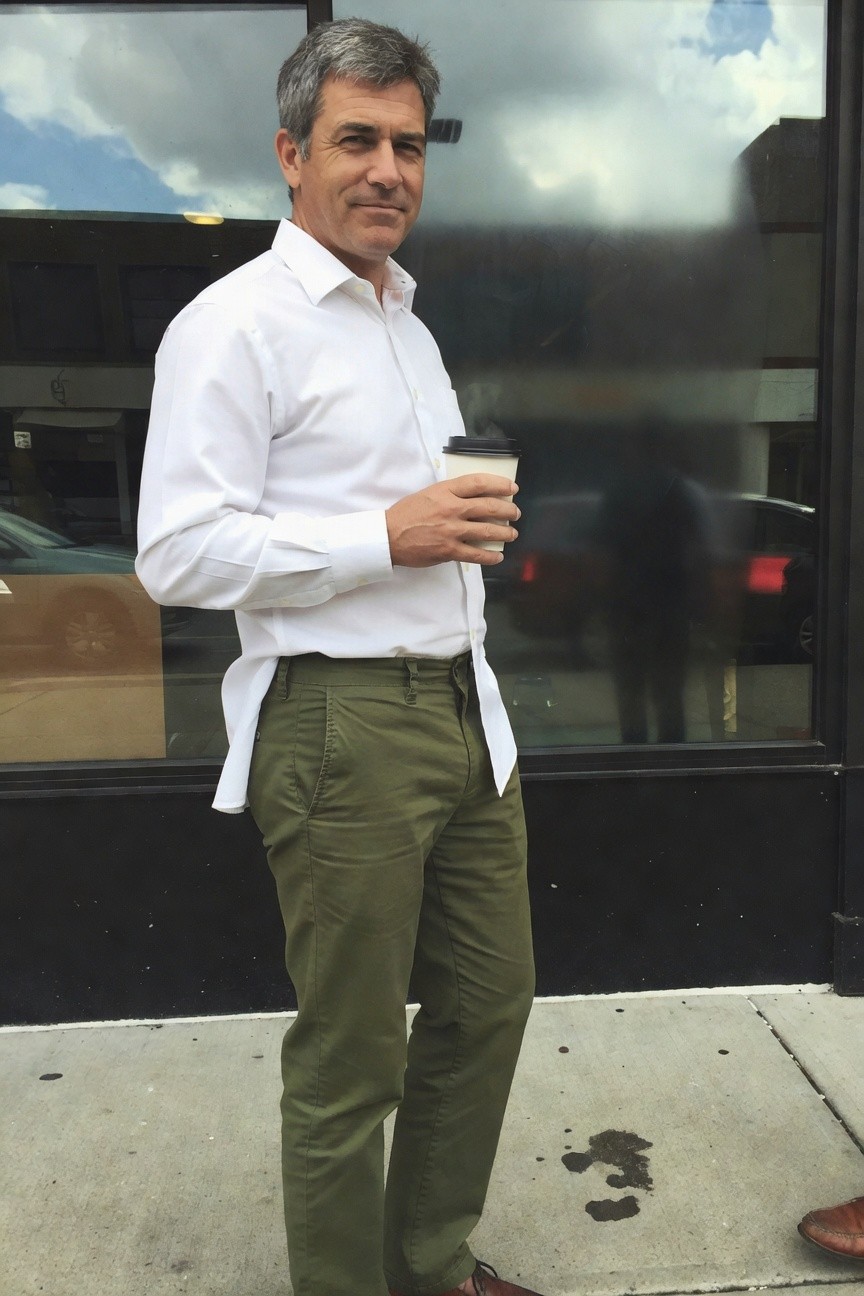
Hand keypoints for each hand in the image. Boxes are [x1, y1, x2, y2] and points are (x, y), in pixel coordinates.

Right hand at [386, 473, 519, 567]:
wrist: (388, 536)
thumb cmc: (406, 513)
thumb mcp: (428, 494)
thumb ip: (450, 494)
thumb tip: (472, 498)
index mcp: (445, 491)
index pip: (479, 483)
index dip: (500, 484)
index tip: (512, 488)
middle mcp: (452, 508)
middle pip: (489, 506)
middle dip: (508, 510)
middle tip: (515, 513)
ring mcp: (452, 530)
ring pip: (487, 530)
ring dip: (505, 533)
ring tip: (512, 534)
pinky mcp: (449, 550)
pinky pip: (476, 554)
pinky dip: (490, 556)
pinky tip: (498, 557)